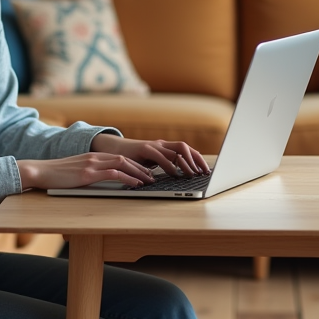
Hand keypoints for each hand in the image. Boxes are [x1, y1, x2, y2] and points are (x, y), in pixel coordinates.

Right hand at [17, 152, 157, 189]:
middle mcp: (95, 157)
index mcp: (93, 156)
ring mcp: (91, 164)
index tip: (145, 171)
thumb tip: (102, 180)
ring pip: (122, 164)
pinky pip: (113, 174)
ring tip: (149, 180)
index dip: (135, 164)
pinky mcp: (87, 174)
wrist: (39, 171)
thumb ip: (90, 172)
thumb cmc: (56, 174)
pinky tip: (135, 184)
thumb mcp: (76, 171)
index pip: (119, 157)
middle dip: (141, 167)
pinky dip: (127, 178)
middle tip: (153, 176)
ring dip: (138, 172)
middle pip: (125, 159)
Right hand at [90, 134, 210, 177]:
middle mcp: (161, 144)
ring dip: (185, 163)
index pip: (187, 149)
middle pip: (184, 147)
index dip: (198, 159)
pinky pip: (160, 157)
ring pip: (176, 150)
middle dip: (195, 160)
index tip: (206, 170)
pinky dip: (168, 166)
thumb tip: (181, 175)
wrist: (112, 148)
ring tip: (190, 175)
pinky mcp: (143, 149)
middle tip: (202, 173)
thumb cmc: (133, 158)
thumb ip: (164, 165)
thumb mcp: (152, 162)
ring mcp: (152, 145)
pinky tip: (173, 174)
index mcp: (165, 147)